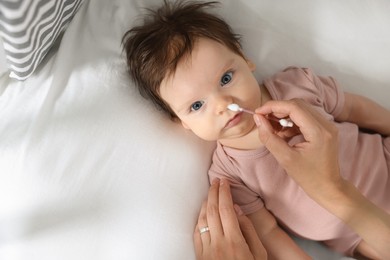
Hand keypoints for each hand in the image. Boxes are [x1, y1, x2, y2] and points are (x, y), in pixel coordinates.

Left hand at [194, 179, 266, 259]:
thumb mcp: (259, 254)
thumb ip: (249, 231)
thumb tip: (237, 210)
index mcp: (235, 241)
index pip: (226, 209)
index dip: (224, 192)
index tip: (225, 181)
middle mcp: (218, 243)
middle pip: (212, 211)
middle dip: (214, 192)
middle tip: (216, 181)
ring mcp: (207, 250)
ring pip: (202, 221)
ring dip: (205, 204)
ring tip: (210, 194)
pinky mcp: (200, 256)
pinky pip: (196, 234)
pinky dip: (199, 220)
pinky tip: (203, 213)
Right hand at [254, 99, 389, 258]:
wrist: (329, 188)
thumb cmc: (308, 177)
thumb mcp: (285, 159)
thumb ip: (269, 137)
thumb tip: (258, 119)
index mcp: (318, 132)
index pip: (294, 107)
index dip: (273, 106)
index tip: (258, 113)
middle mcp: (326, 124)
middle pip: (298, 105)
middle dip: (278, 110)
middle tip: (263, 120)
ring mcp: (327, 126)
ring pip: (301, 110)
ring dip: (284, 116)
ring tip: (272, 130)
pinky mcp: (324, 129)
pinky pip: (305, 118)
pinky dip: (291, 122)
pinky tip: (283, 134)